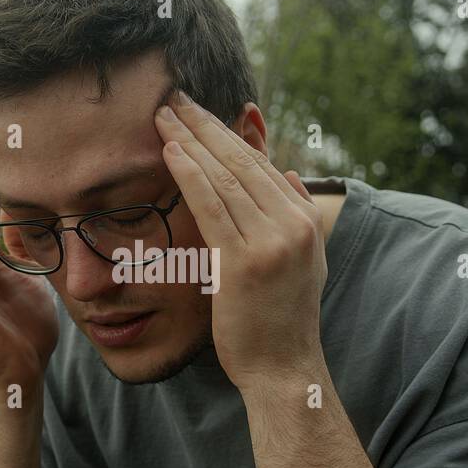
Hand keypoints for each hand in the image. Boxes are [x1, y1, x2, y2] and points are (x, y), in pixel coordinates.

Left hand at [153, 92, 327, 391]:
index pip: (259, 164)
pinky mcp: (244, 261)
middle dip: (204, 125)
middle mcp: (292, 224)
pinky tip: (171, 151)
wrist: (284, 370)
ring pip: (224, 177)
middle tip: (174, 97)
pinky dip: (190, 173)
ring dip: (190, 141)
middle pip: (241, 161)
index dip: (226, 133)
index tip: (198, 111)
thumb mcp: (304, 261)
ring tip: (163, 115)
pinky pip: (212, 205)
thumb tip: (287, 172)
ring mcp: (271, 241)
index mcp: (303, 220)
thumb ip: (296, 214)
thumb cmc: (283, 321)